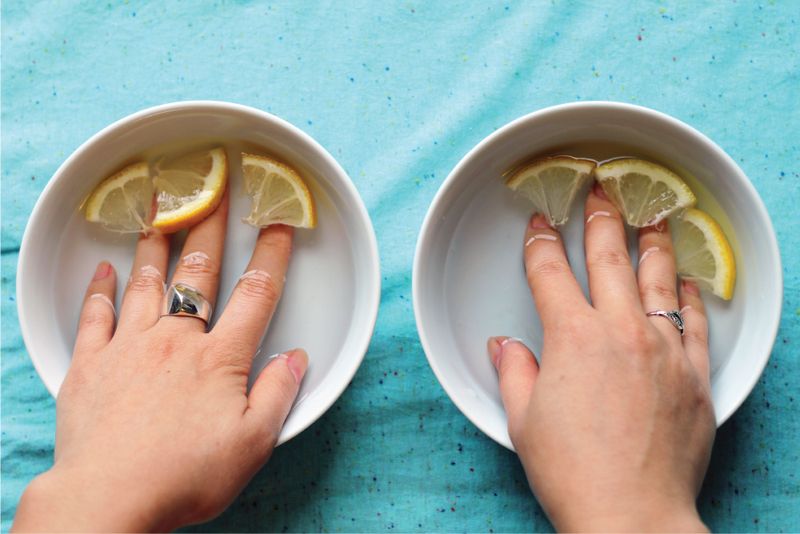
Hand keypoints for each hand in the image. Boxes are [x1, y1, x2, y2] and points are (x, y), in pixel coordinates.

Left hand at [14, 191, 306, 531]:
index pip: (254, 294)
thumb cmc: (184, 476)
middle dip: (210, 229)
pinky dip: (101, 290)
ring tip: (160, 212)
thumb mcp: (252, 443)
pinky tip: (105, 269)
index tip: (278, 224)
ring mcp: (129, 348)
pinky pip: (95, 316)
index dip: (271, 255)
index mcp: (219, 359)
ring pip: (147, 283)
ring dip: (157, 245)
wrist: (110, 498)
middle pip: (198, 274)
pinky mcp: (91, 365)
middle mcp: (175, 342)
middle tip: (215, 195)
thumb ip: (278, 394)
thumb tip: (296, 358)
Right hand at [489, 183, 714, 531]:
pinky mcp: (694, 375)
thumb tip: (504, 346)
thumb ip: (514, 371)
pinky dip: (690, 296)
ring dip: (653, 241)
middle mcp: (619, 332)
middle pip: (609, 258)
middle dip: (601, 218)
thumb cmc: (572, 470)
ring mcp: (663, 350)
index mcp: (571, 337)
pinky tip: (687, 281)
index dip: (541, 243)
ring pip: (659, 278)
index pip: (550, 273)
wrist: (630, 514)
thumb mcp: (523, 419)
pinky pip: (696, 322)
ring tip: (653, 216)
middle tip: (602, 190)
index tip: (540, 223)